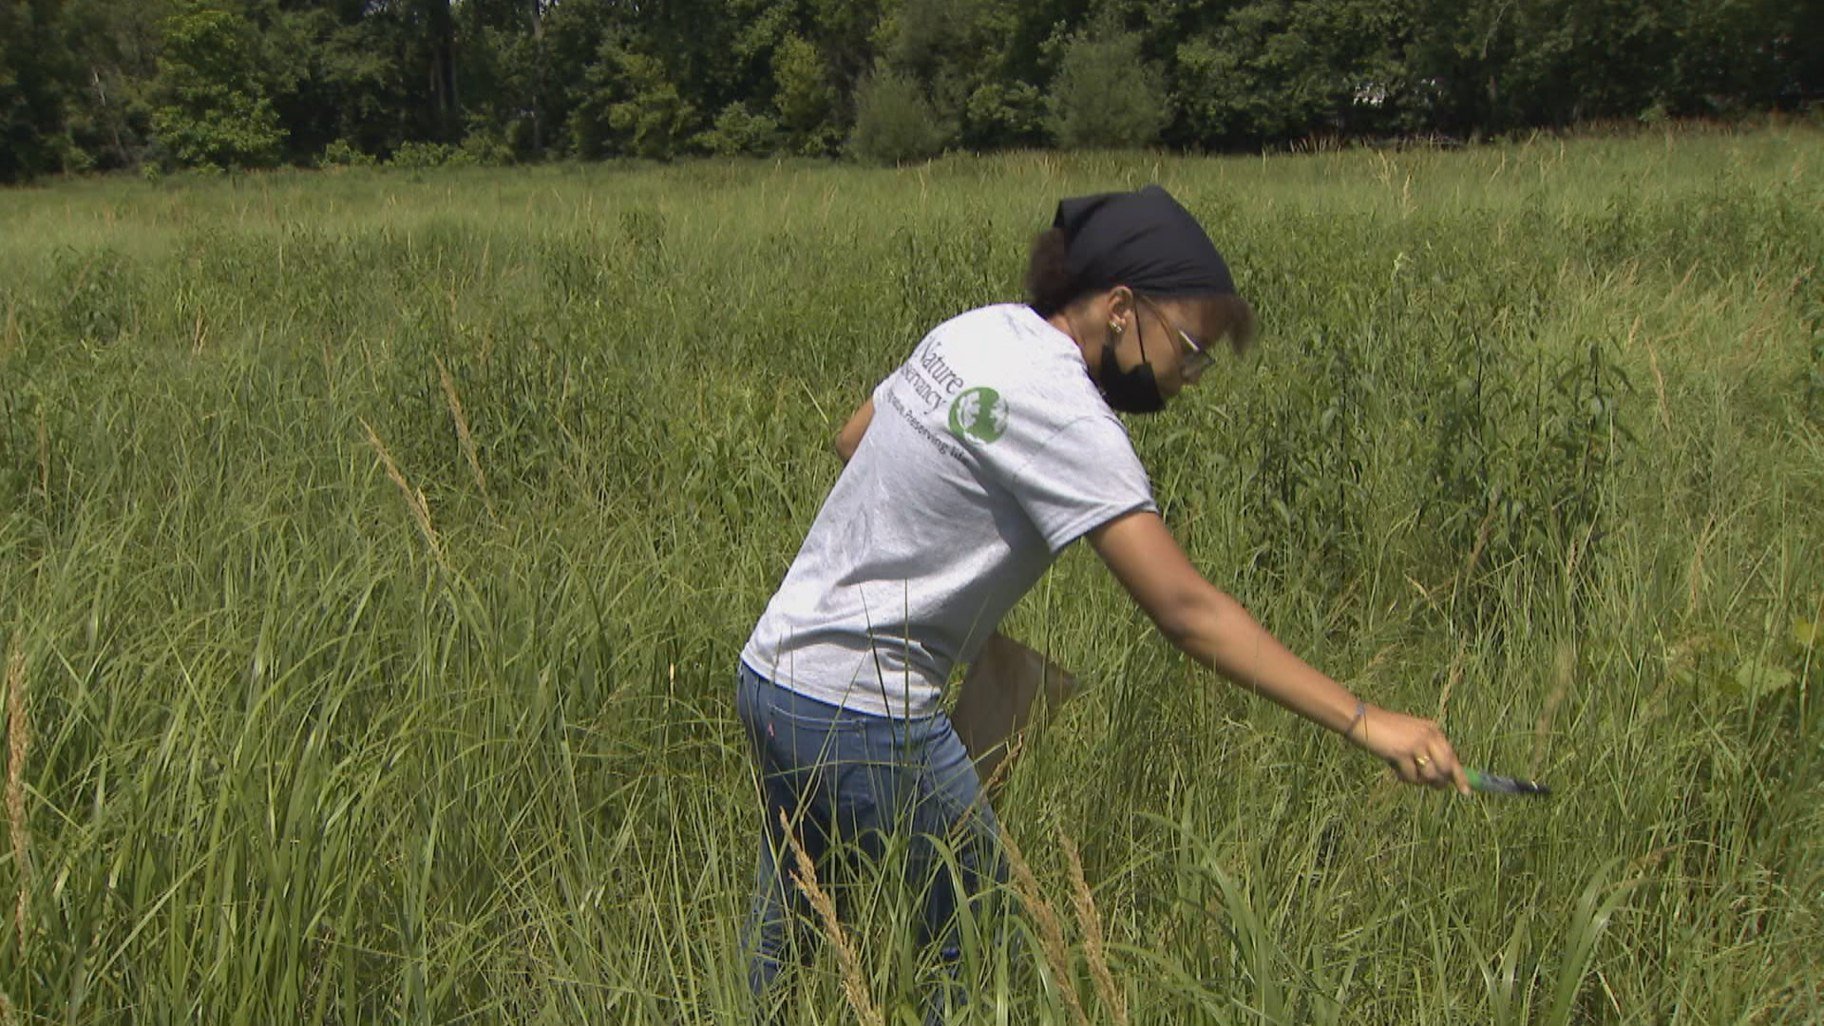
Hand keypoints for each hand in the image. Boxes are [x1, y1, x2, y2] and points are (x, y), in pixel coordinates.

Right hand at [1346, 705, 1469, 793]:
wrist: (1363, 721)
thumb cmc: (1385, 731)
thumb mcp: (1410, 737)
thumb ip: (1427, 752)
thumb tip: (1441, 778)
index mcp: (1433, 730)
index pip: (1453, 756)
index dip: (1460, 776)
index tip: (1466, 792)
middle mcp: (1428, 735)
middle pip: (1446, 768)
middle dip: (1439, 781)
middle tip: (1431, 785)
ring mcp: (1416, 743)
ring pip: (1429, 775)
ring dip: (1418, 780)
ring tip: (1405, 772)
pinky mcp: (1402, 752)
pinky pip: (1411, 776)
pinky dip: (1404, 777)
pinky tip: (1395, 769)